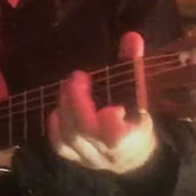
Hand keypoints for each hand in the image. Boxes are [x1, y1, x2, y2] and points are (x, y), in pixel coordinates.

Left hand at [47, 32, 156, 173]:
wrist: (132, 156)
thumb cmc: (136, 117)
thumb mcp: (139, 93)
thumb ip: (133, 65)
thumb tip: (132, 37)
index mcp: (131, 139)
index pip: (116, 137)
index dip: (111, 123)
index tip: (115, 107)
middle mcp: (107, 152)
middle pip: (86, 131)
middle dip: (78, 101)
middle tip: (78, 77)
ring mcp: (89, 157)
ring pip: (70, 136)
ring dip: (65, 106)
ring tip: (68, 85)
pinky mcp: (75, 158)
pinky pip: (60, 145)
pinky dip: (55, 125)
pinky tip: (58, 107)